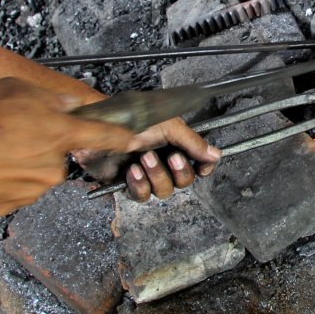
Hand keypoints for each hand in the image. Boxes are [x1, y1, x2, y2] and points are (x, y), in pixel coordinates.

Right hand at [0, 78, 158, 215]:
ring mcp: (32, 187)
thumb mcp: (14, 89)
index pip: (102, 135)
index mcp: (59, 132)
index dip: (120, 137)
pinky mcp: (10, 204)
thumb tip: (62, 104)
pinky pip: (12, 187)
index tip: (134, 140)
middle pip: (56, 153)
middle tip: (10, 132)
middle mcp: (51, 164)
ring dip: (17, 161)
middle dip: (39, 144)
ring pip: (33, 171)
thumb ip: (45, 98)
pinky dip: (0, 178)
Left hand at [72, 116, 220, 202]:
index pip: (198, 162)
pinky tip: (132, 171)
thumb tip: (215, 154)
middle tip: (170, 157)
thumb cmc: (130, 118)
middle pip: (184, 181)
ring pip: (164, 191)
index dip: (203, 167)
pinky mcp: (127, 183)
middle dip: (178, 171)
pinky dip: (139, 185)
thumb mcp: (168, 126)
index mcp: (175, 143)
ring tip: (144, 159)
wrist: (99, 128)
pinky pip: (142, 195)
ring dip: (156, 176)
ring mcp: (146, 172)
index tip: (203, 167)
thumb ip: (193, 142)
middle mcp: (163, 159)